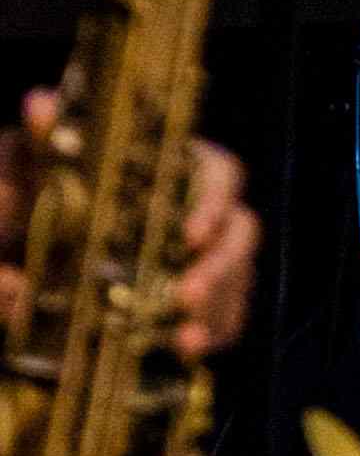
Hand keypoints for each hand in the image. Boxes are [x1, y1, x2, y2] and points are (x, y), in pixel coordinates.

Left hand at [0, 90, 261, 361]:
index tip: (189, 235)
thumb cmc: (18, 207)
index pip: (217, 173)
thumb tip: (41, 107)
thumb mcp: (15, 182)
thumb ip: (28, 151)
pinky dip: (207, 334)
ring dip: (214, 303)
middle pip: (240, 229)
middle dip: (220, 265)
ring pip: (236, 276)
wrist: (11, 253)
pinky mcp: (190, 301)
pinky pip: (223, 318)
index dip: (214, 201)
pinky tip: (181, 348)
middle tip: (184, 295)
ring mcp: (196, 258)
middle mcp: (193, 210)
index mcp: (165, 171)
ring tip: (178, 336)